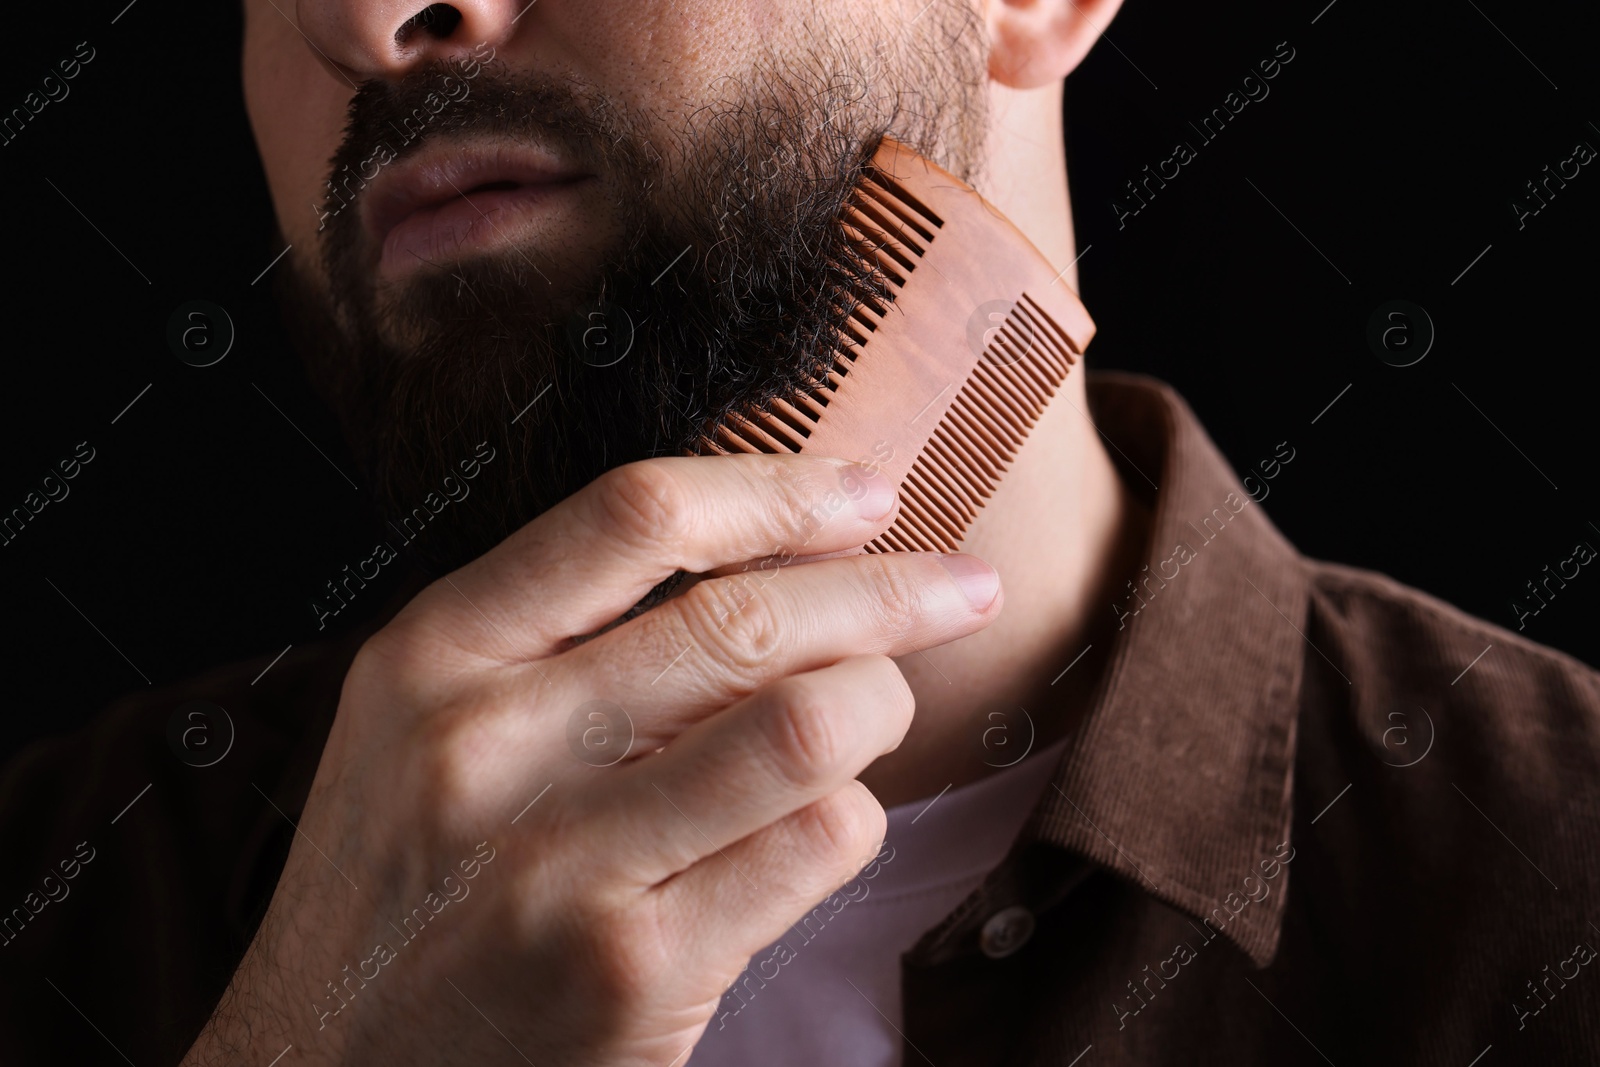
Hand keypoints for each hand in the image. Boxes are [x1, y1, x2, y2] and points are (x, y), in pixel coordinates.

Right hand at [183, 452, 1001, 1065]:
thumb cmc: (406, 883)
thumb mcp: (426, 725)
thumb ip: (558, 635)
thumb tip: (775, 551)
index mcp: (434, 654)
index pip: (635, 516)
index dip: (780, 489)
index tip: (868, 494)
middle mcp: (488, 745)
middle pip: (746, 619)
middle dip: (892, 591)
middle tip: (962, 586)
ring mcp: (559, 865)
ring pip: (808, 725)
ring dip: (881, 704)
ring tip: (883, 709)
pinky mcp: (631, 971)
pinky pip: (815, 845)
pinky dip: (851, 819)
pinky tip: (822, 824)